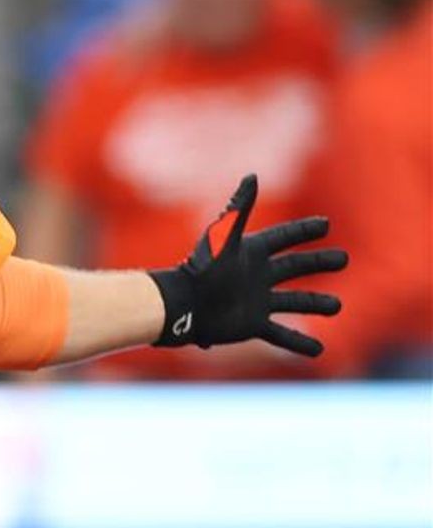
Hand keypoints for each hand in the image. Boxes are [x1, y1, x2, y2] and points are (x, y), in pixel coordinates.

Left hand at [150, 174, 348, 356]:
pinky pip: (281, 334)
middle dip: (319, 262)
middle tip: (344, 259)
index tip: (325, 224)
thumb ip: (239, 208)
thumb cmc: (201, 269)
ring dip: (316, 304)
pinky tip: (319, 351)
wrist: (183, 306)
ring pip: (294, 302)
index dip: (304, 230)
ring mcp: (256, 301)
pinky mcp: (252, 325)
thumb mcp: (223, 237)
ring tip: (337, 306)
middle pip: (295, 267)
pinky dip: (299, 343)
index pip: (284, 238)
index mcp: (251, 253)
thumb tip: (253, 176)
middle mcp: (256, 276)